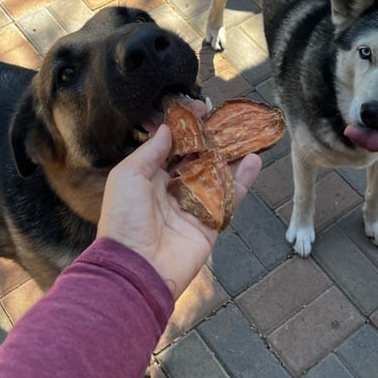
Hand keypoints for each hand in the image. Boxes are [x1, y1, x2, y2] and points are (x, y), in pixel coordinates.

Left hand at [97, 123, 261, 299]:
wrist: (136, 268)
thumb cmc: (124, 219)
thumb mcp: (127, 176)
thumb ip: (150, 151)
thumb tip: (167, 128)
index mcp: (149, 177)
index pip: (172, 146)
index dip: (185, 128)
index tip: (198, 109)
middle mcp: (173, 189)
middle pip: (197, 157)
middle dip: (211, 137)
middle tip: (227, 117)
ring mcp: (194, 205)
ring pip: (217, 173)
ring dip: (231, 154)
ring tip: (246, 133)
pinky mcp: (211, 223)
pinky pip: (230, 197)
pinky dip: (243, 179)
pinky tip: (254, 159)